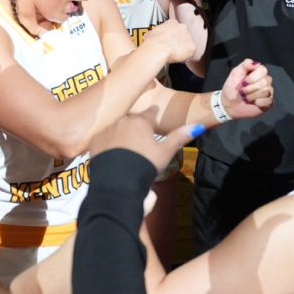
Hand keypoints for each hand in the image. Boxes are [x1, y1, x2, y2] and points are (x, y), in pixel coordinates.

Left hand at [88, 110, 202, 173]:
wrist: (118, 181)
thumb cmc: (145, 164)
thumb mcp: (166, 152)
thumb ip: (179, 137)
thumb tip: (198, 125)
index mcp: (141, 122)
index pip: (150, 113)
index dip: (154, 113)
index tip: (155, 112)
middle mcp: (123, 121)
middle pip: (132, 119)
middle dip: (136, 124)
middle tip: (140, 132)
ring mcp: (107, 130)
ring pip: (116, 127)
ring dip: (121, 132)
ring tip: (125, 144)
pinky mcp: (94, 142)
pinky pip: (103, 139)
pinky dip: (107, 143)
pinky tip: (111, 152)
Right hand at [143, 18, 194, 63]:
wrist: (158, 49)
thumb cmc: (153, 42)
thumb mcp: (150, 33)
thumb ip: (156, 33)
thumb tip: (152, 37)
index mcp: (172, 23)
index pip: (176, 27)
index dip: (173, 35)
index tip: (170, 39)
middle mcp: (182, 27)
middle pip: (184, 34)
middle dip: (180, 40)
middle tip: (173, 47)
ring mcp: (188, 37)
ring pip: (188, 43)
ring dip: (183, 48)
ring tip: (175, 54)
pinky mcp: (192, 47)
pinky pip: (191, 53)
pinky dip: (186, 56)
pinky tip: (179, 58)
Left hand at [220, 59, 272, 118]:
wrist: (229, 103)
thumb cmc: (232, 88)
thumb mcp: (236, 72)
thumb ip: (246, 64)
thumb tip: (256, 63)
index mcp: (258, 72)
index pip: (263, 70)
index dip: (253, 77)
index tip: (243, 82)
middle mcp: (265, 81)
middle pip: (265, 81)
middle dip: (250, 88)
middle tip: (242, 91)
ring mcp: (268, 92)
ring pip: (266, 91)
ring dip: (252, 96)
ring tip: (246, 98)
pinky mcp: (268, 103)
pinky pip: (269, 101)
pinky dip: (258, 103)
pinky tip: (253, 103)